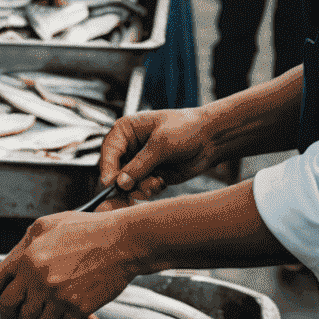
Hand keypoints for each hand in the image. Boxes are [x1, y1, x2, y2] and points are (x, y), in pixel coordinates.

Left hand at [0, 209, 142, 318]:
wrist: (122, 242)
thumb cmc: (86, 230)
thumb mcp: (46, 227)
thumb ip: (22, 248)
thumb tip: (5, 271)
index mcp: (27, 257)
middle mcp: (38, 279)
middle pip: (8, 308)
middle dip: (9, 311)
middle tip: (17, 309)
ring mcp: (57, 296)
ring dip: (37, 316)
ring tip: (48, 304)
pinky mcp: (76, 309)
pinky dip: (62, 318)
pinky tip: (69, 303)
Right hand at [100, 106, 219, 201]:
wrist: (211, 138)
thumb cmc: (186, 129)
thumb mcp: (161, 144)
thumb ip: (139, 165)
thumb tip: (121, 183)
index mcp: (126, 130)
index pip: (108, 151)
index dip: (108, 168)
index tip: (111, 183)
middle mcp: (129, 147)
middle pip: (114, 170)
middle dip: (125, 182)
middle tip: (135, 188)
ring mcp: (139, 162)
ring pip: (127, 183)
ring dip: (139, 187)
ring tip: (156, 183)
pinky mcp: (150, 175)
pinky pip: (141, 188)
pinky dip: (149, 189)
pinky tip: (161, 182)